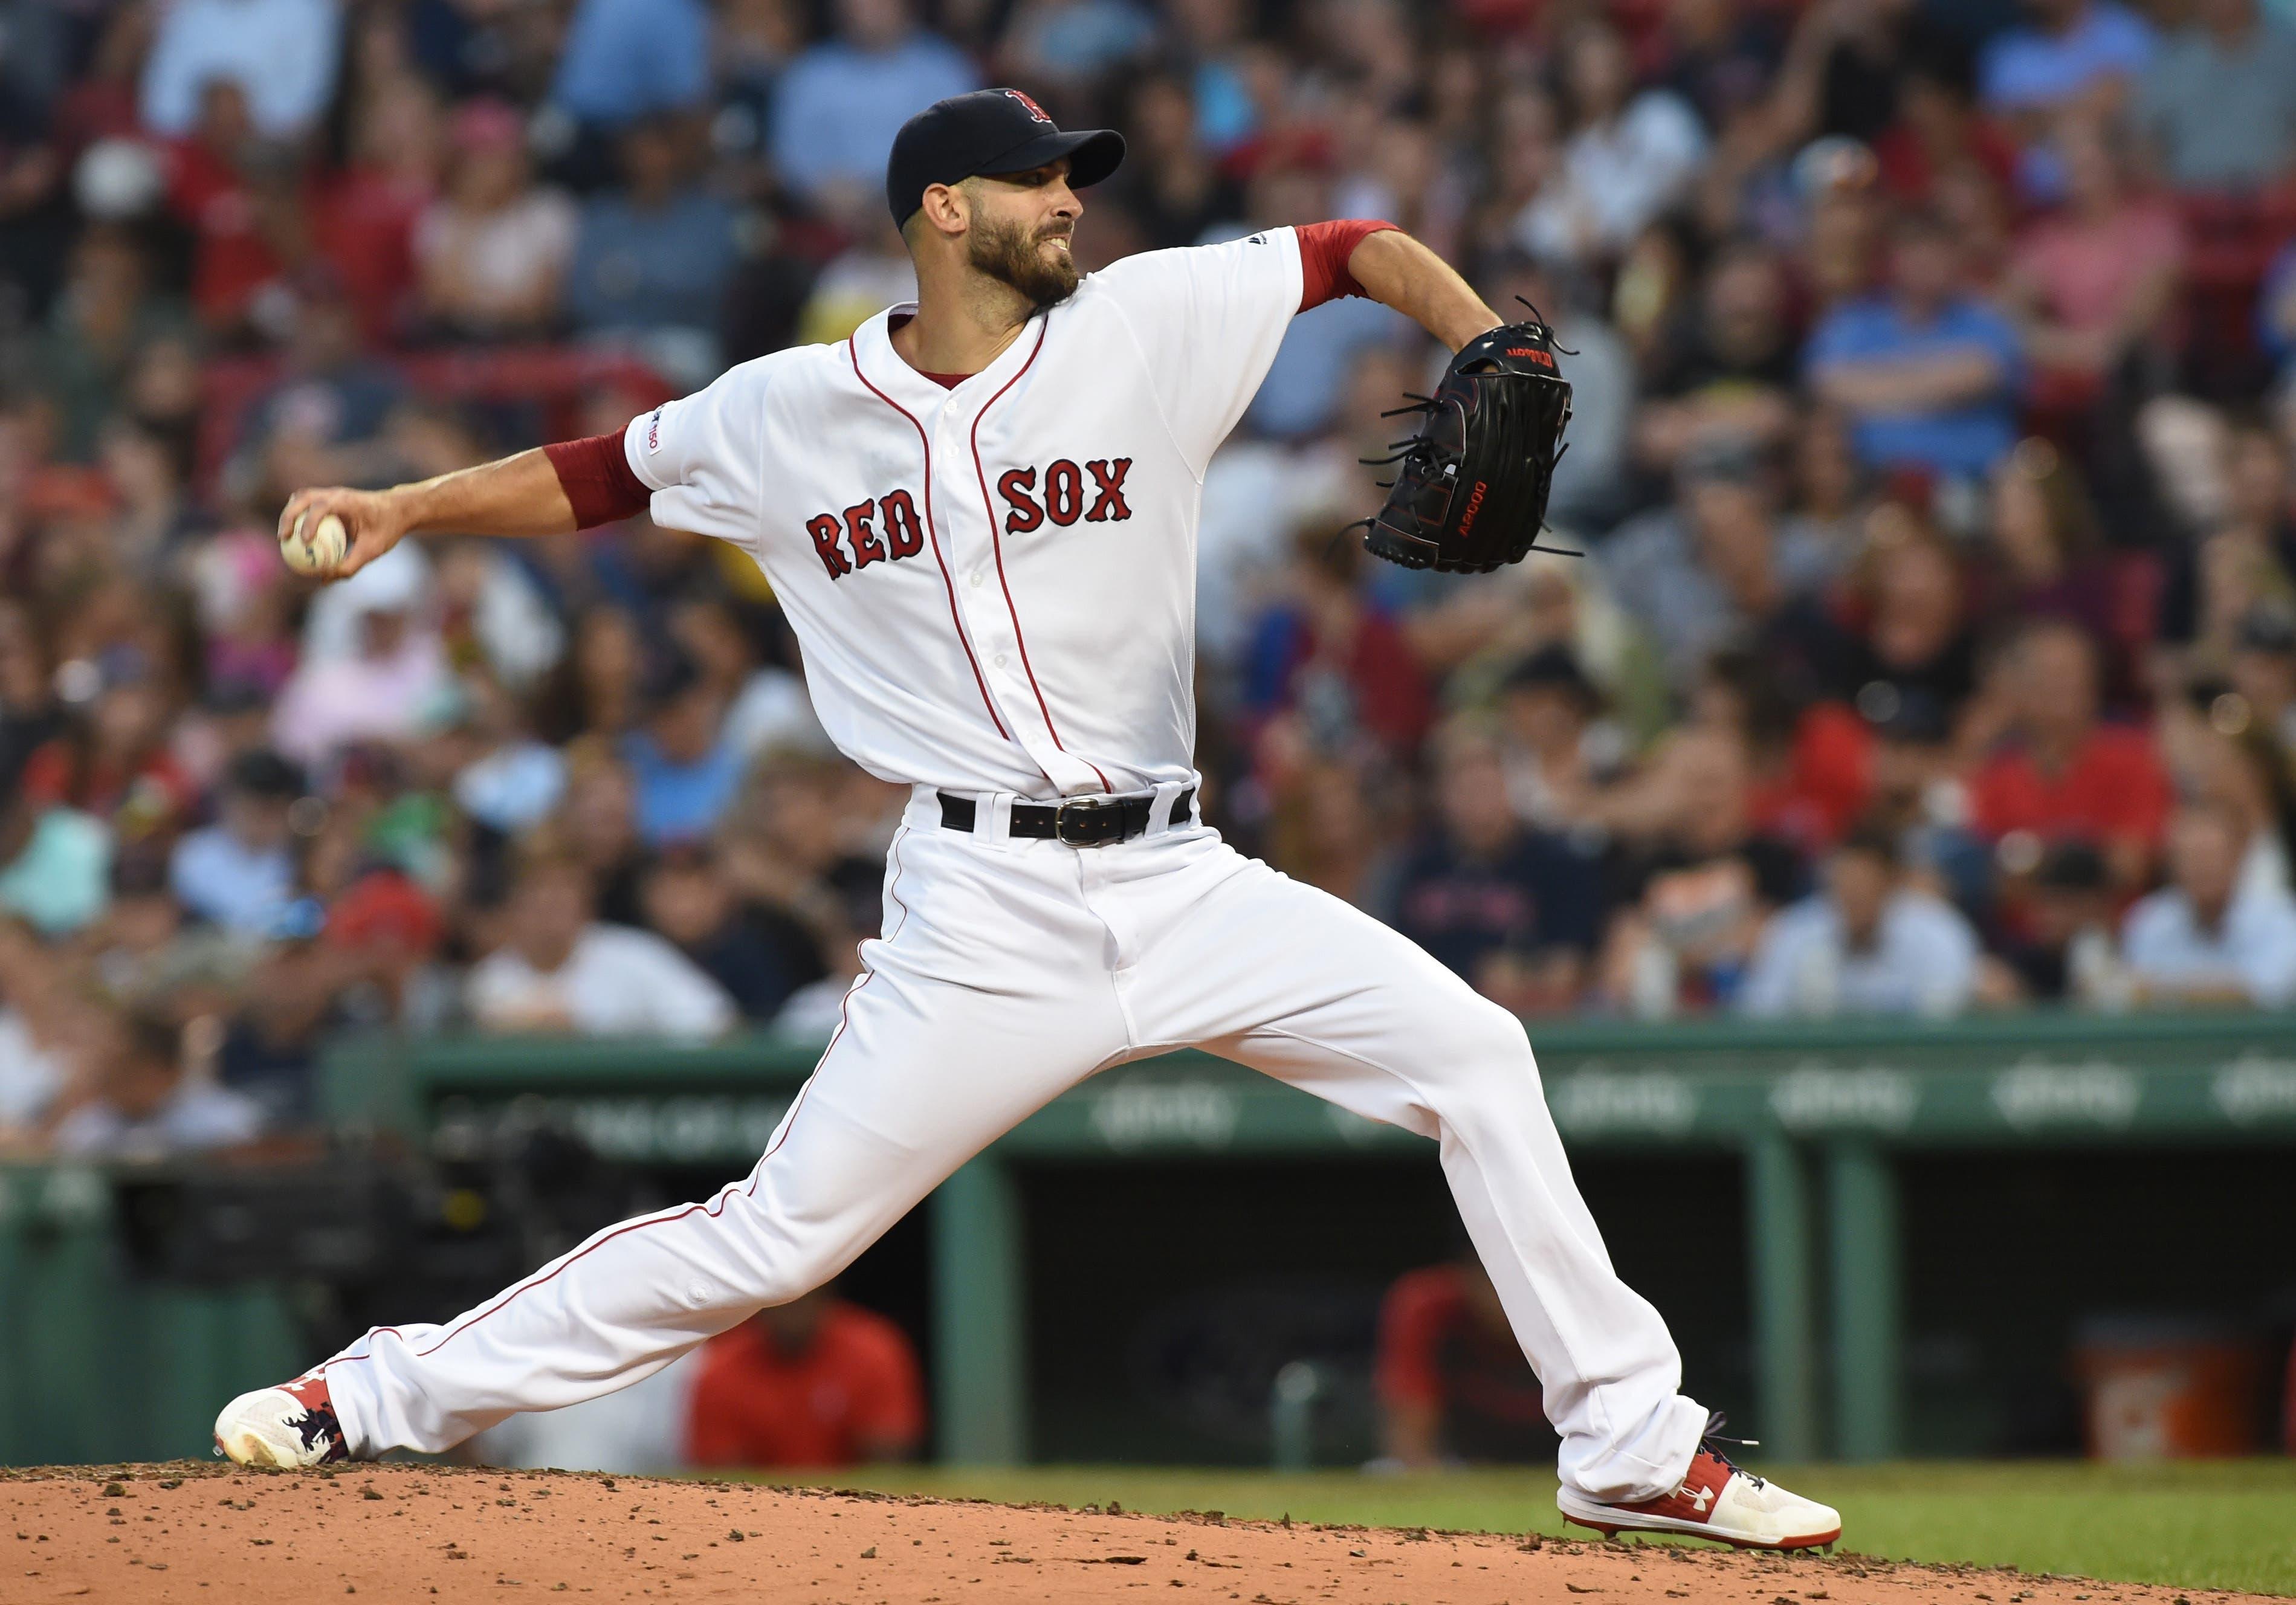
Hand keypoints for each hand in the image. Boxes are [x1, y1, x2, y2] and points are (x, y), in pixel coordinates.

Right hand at [276, 485, 410, 579]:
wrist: (398, 509)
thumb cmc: (387, 528)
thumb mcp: (373, 549)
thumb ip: (350, 565)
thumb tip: (325, 579)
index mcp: (348, 501)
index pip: (322, 506)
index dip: (309, 522)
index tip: (304, 541)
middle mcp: (336, 493)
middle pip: (303, 498)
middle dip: (289, 517)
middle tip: (283, 540)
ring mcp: (330, 493)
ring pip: (301, 498)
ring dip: (289, 515)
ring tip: (284, 539)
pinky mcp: (328, 499)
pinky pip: (307, 506)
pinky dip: (298, 517)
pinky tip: (294, 538)